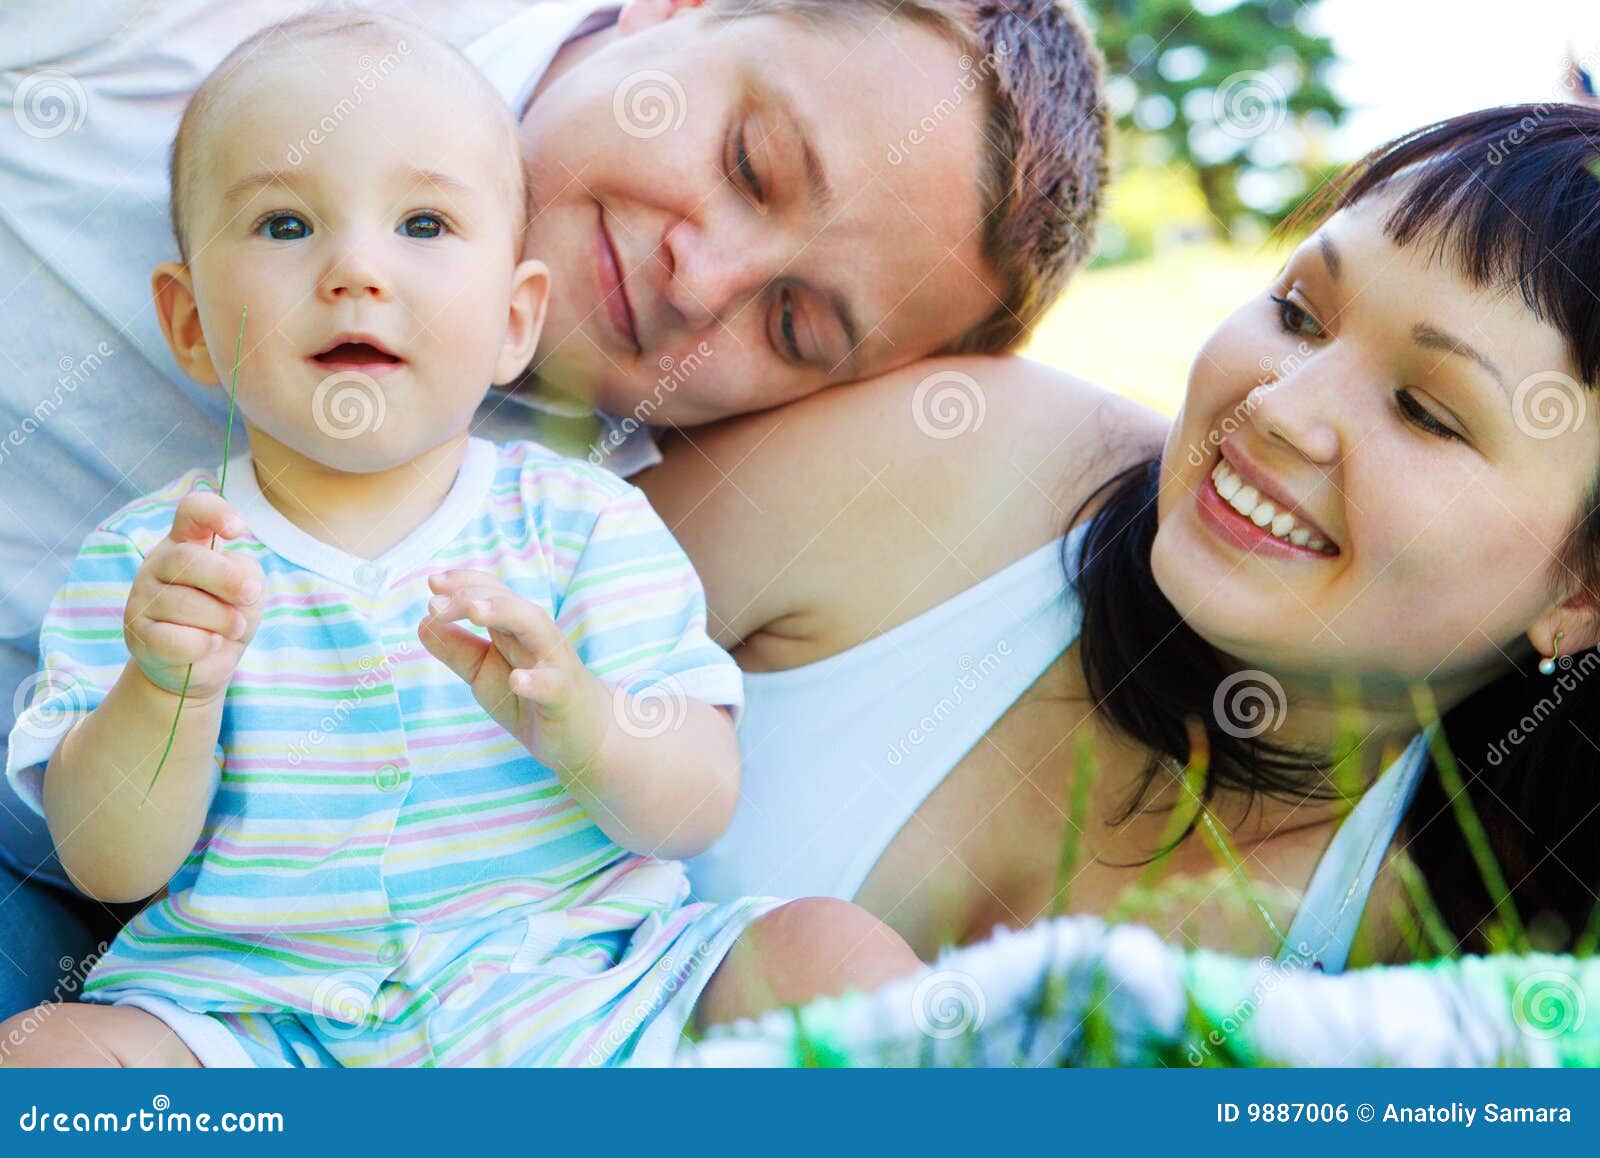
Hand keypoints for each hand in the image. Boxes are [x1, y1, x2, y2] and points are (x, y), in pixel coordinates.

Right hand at [125, 491, 262, 702]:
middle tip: (250, 595)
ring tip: (233, 628)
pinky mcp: (138, 634)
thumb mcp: (247, 590)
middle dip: (226, 579)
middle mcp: (159, 563)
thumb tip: (236, 585)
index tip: (238, 530)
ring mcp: (142, 597)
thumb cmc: (226, 617)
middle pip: (186, 558)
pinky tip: (209, 644)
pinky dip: (202, 645)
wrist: (200, 664)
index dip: (215, 514)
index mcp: (188, 543)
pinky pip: (175, 639)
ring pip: (184, 603)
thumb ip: (244, 575)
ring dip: (221, 619)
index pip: (193, 512)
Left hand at [418, 569, 611, 775]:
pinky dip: (536, 681)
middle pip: (508, 604)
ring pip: (534, 629)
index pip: (491, 593)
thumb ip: (457, 651)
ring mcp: (554, 664)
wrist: (582, 734)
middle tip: (436, 603)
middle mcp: (536, 638)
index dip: (464, 584)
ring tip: (474, 612)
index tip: (433, 583)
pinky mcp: (565, 696)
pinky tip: (518, 681)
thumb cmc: (531, 697)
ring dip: (505, 615)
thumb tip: (422, 623)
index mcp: (515, 629)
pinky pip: (553, 684)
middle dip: (473, 596)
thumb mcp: (485, 674)